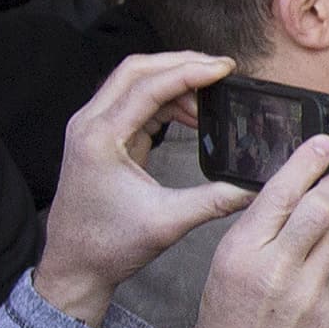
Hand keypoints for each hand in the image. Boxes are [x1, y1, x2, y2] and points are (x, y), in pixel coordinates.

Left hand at [34, 51, 256, 325]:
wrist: (75, 264)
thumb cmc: (109, 245)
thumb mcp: (168, 222)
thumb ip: (214, 201)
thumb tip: (253, 187)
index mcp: (99, 137)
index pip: (148, 87)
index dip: (190, 72)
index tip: (224, 68)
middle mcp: (90, 124)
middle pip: (136, 71)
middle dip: (180, 64)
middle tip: (220, 69)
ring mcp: (94, 129)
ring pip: (135, 83)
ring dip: (175, 82)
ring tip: (213, 96)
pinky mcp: (103, 138)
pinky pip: (136, 104)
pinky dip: (167, 102)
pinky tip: (194, 116)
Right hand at [176, 136, 328, 327]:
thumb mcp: (220, 279)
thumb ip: (253, 243)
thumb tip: (284, 211)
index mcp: (238, 253)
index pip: (279, 193)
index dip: (306, 163)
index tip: (323, 143)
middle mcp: (274, 268)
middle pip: (322, 207)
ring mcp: (307, 292)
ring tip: (315, 249)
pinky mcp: (328, 313)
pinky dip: (326, 278)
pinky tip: (305, 301)